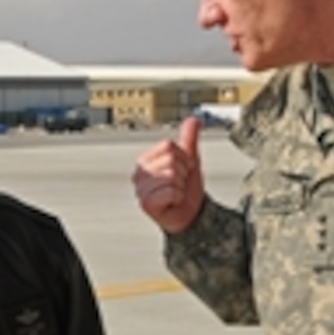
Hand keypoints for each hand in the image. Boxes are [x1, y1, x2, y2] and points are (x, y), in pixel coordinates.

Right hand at [132, 116, 204, 233]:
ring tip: (175, 193)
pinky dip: (178, 197)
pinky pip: (171, 191)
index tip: (182, 169)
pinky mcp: (147, 203)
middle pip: (170, 159)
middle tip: (179, 183)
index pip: (168, 146)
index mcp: (146, 160)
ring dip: (180, 186)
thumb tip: (193, 120)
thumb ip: (189, 139)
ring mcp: (141, 189)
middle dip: (182, 172)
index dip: (182, 157)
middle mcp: (140, 173)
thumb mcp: (189, 160)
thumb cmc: (186, 189)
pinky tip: (172, 202)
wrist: (190, 214)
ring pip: (171, 175)